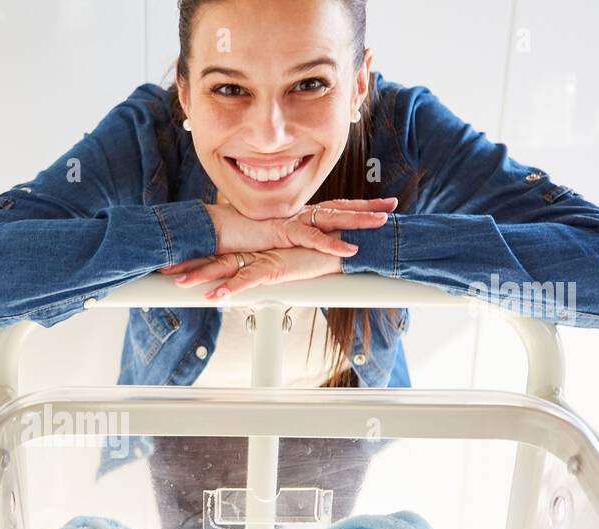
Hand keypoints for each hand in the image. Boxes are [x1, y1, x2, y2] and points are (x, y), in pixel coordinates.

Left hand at [166, 243, 346, 300]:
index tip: (169, 262)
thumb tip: (243, 276)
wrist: (337, 245)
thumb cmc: (310, 253)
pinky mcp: (274, 267)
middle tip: (162, 269)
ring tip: (181, 283)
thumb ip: (259, 266)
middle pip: (212, 258)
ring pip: (225, 267)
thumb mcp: (279, 260)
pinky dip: (232, 288)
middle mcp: (251, 252)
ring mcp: (261, 258)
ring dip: (202, 275)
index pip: (215, 253)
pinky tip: (216, 295)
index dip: (192, 257)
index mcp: (249, 250)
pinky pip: (249, 279)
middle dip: (187, 264)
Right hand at [189, 196, 397, 259]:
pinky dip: (328, 244)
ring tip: (382, 222)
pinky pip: (308, 238)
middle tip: (392, 206)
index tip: (379, 206)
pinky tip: (348, 250)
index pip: (331, 208)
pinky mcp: (278, 233)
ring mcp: (288, 221)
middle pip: (338, 208)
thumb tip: (288, 254)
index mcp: (293, 216)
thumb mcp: (262, 243)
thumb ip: (278, 246)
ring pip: (331, 218)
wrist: (206, 230)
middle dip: (367, 207)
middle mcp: (294, 214)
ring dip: (358, 220)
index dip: (355, 207)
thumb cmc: (229, 237)